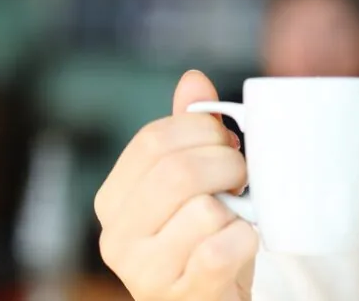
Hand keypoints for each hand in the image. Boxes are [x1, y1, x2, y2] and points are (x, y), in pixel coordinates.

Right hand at [95, 70, 257, 300]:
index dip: (201, 130)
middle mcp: (117, 236)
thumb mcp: (191, 186)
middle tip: (241, 177)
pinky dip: (245, 239)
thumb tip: (193, 80)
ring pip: (204, 211)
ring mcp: (144, 271)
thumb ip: (187, 135)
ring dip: (237, 209)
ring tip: (237, 217)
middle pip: (178, 172)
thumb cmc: (202, 241)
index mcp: (113, 199)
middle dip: (225, 164)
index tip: (225, 141)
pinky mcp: (181, 294)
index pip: (152, 139)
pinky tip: (240, 245)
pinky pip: (223, 247)